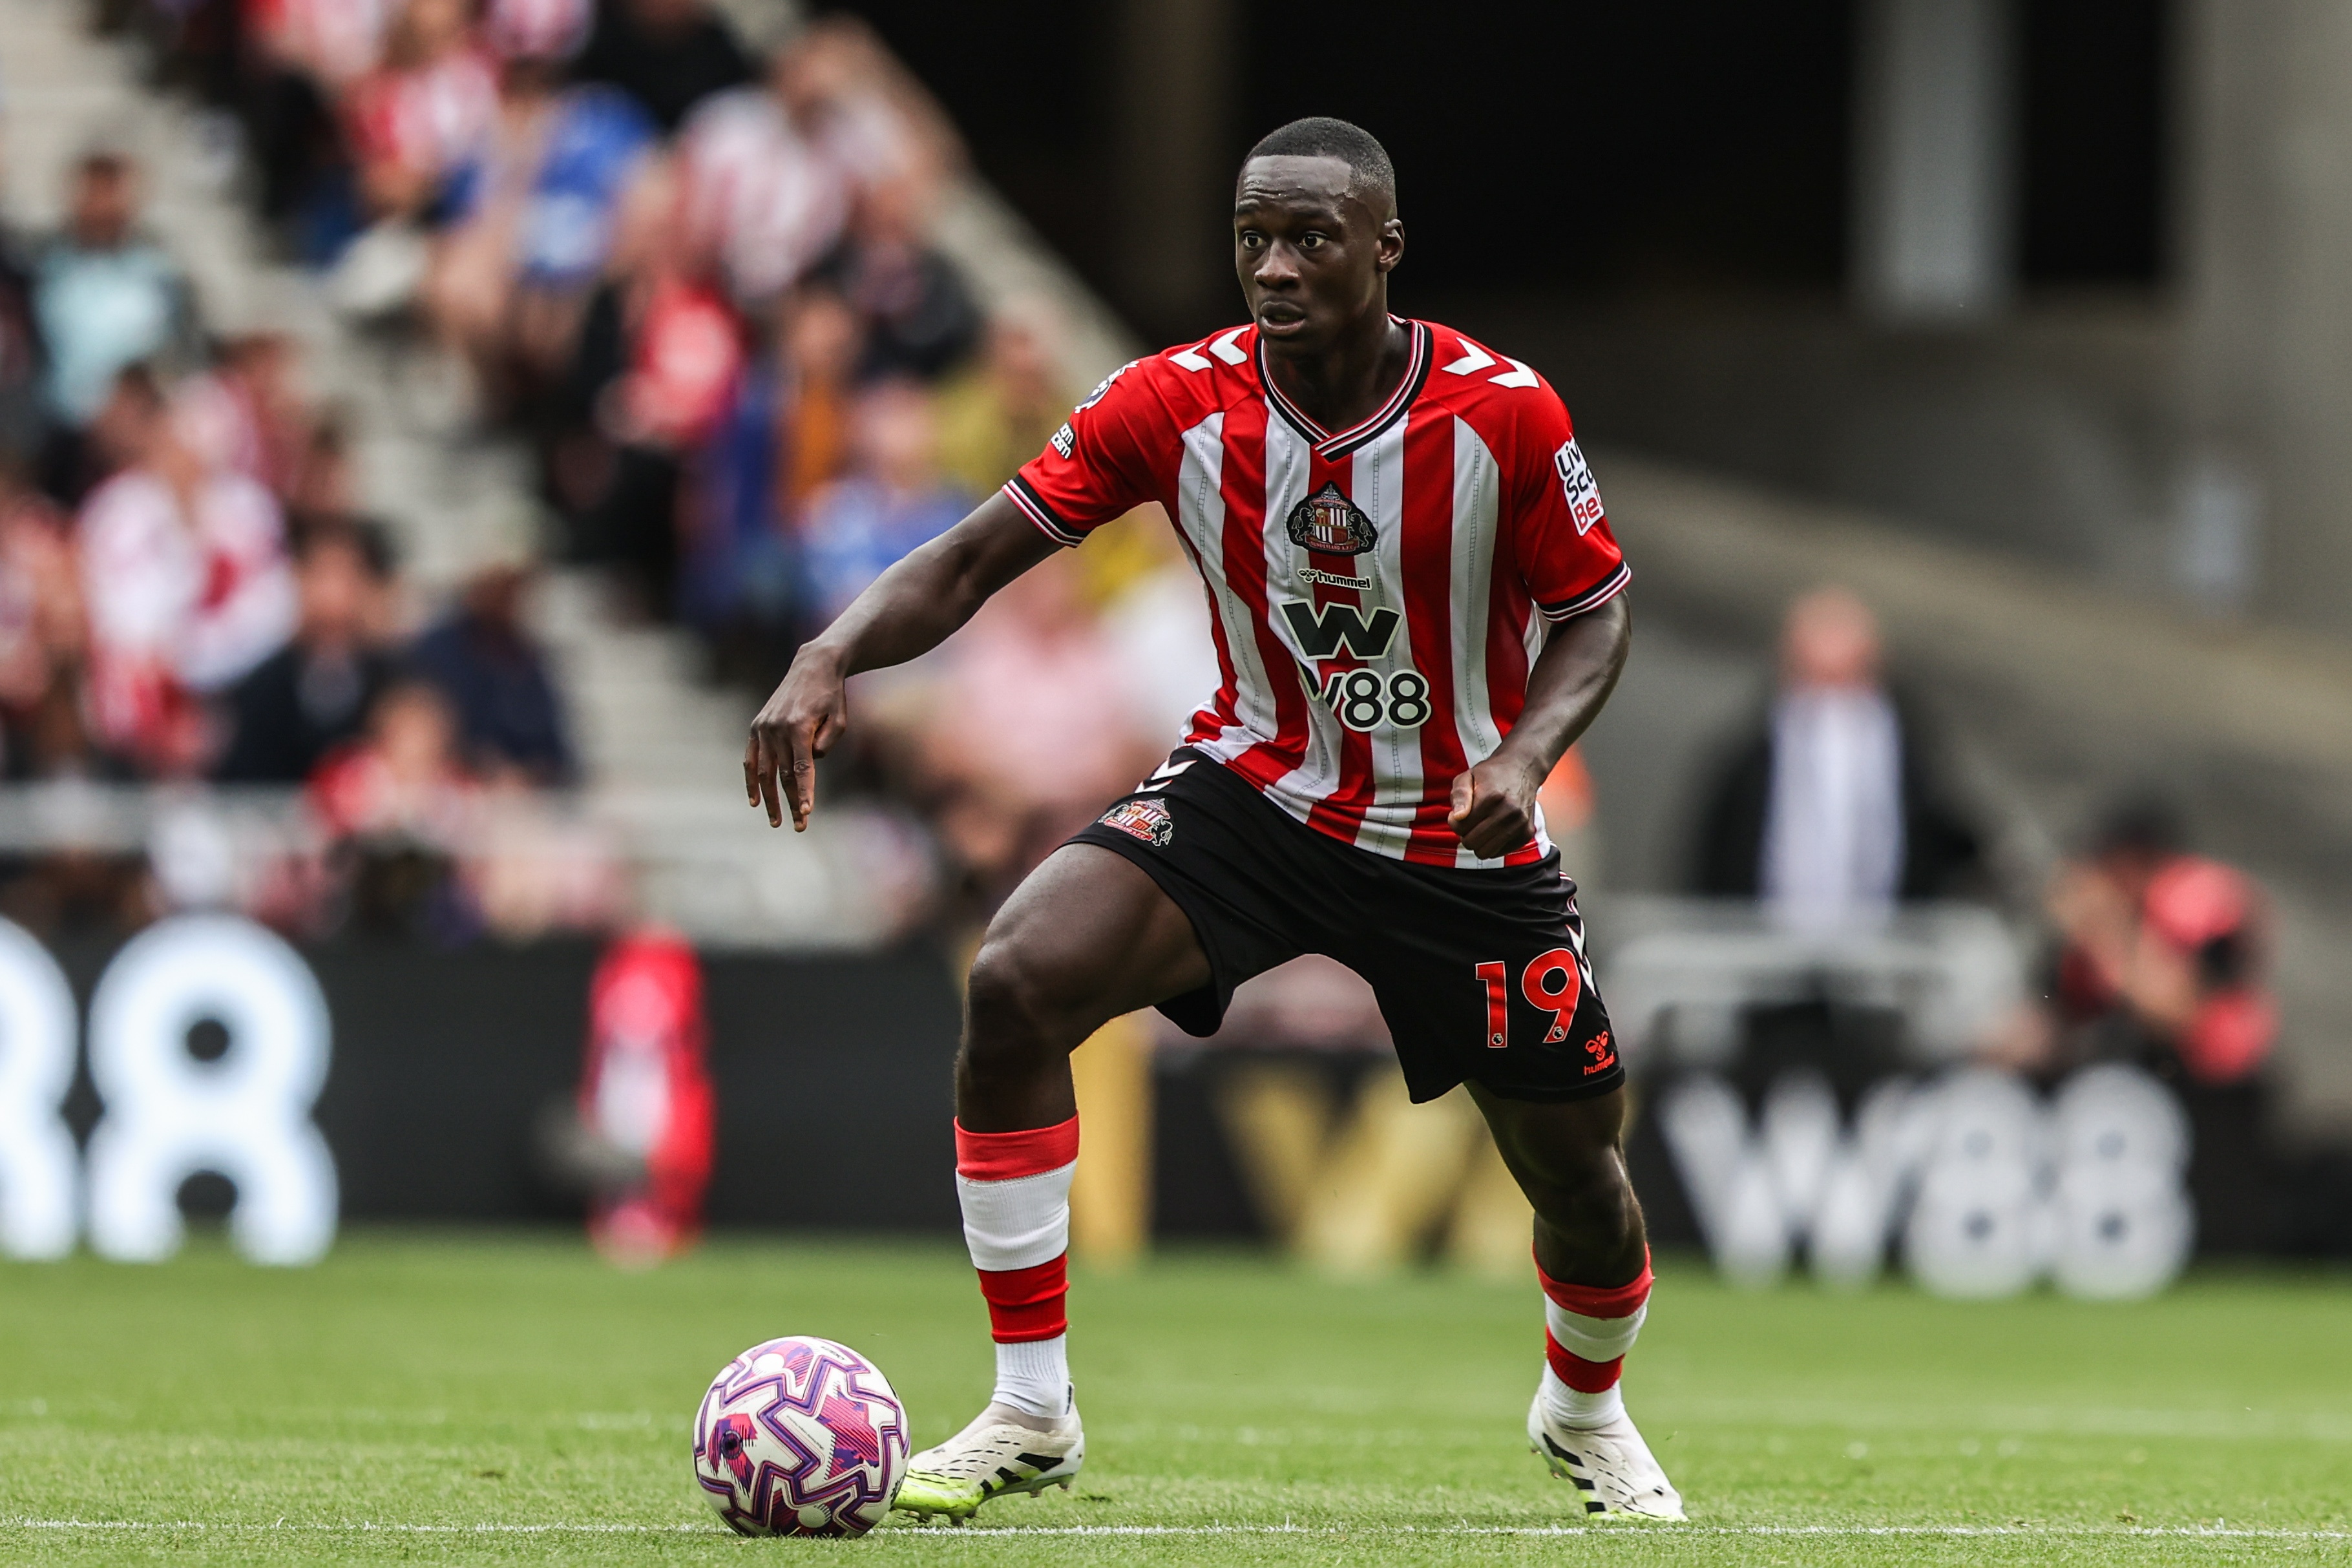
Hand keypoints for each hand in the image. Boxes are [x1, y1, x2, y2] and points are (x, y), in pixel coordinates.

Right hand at [744, 645, 848, 830]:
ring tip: (776, 821)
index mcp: (799, 727)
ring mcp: (764, 727)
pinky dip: (751, 779)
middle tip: (799, 826)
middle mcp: (777, 728)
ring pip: (765, 771)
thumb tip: (809, 765)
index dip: (803, 793)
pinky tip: (754, 800)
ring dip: (770, 798)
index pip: (801, 769)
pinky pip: (750, 758)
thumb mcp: (839, 720)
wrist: (813, 666)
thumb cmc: (831, 696)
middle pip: (783, 775)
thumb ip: (826, 745)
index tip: (806, 812)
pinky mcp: (757, 725)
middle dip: (790, 802)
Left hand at [1448, 753, 1544, 859]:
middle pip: (1471, 842)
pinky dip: (1493, 844)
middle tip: (1470, 820)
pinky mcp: (1526, 834)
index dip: (1454, 821)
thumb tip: (1458, 817)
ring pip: (1485, 852)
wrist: (1522, 770)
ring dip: (1478, 842)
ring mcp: (1520, 824)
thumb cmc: (1491, 774)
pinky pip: (1499, 853)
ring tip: (1481, 825)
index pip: (1460, 827)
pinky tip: (1495, 828)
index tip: (1460, 813)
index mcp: (1491, 797)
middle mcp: (1509, 812)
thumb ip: (1459, 796)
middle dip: (1465, 833)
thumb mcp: (1467, 776)